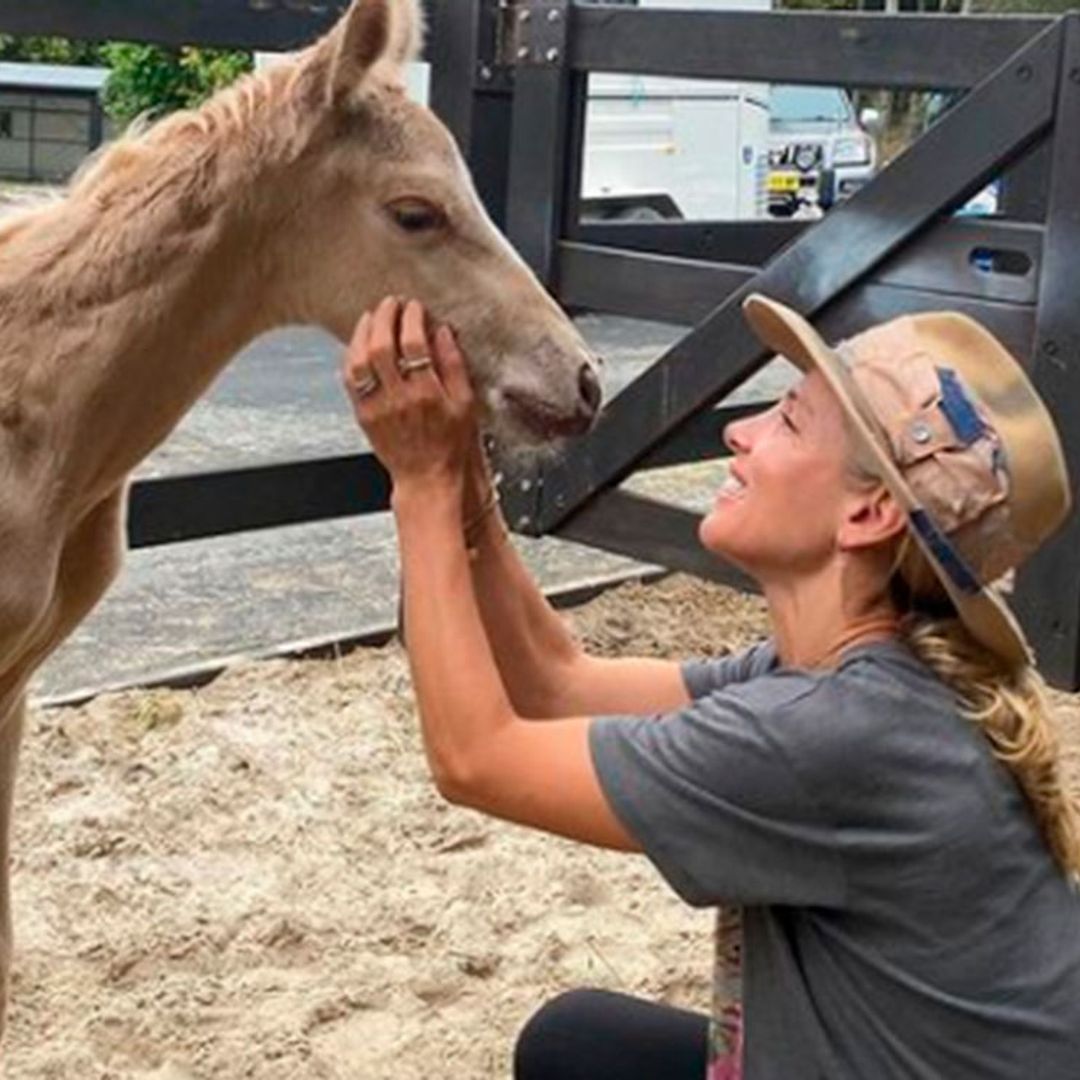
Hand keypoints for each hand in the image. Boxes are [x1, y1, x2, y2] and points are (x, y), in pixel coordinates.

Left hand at [343, 297, 477, 494]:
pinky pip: (350, 380)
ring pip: (359, 360)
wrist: (428, 479)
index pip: (414, 343)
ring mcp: (377, 408)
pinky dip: (352, 356)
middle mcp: (398, 399)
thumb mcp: (466, 404)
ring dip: (363, 333)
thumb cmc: (451, 445)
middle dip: (384, 317)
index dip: (411, 318)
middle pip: (382, 345)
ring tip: (371, 317)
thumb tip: (442, 331)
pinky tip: (359, 345)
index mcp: (427, 393)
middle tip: (391, 303)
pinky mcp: (363, 416)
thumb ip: (454, 365)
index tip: (414, 307)